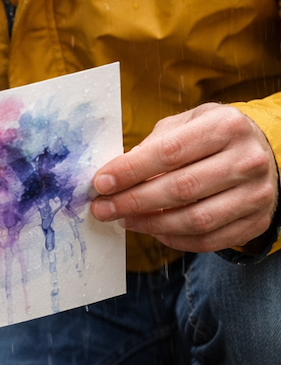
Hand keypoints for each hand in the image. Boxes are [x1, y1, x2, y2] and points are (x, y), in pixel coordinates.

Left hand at [90, 104, 278, 252]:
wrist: (265, 154)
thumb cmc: (214, 137)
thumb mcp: (188, 124)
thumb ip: (156, 143)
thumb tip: (117, 174)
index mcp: (226, 126)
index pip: (169, 152)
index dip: (130, 170)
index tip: (101, 183)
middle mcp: (247, 160)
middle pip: (180, 189)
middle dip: (133, 201)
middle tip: (103, 208)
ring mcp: (256, 194)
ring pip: (195, 219)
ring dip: (151, 224)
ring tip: (125, 220)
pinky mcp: (258, 221)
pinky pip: (209, 240)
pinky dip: (175, 239)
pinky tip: (153, 230)